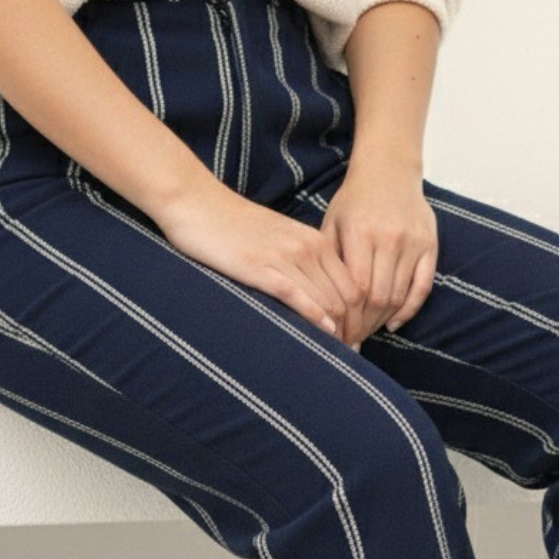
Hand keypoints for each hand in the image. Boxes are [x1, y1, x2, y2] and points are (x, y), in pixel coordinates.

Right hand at [153, 166, 356, 337]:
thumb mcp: (280, 241)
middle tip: (350, 355)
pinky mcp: (260, 267)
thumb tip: (320, 299)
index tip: (356, 341)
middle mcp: (308, 247)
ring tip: (337, 354)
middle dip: (353, 329)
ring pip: (327, 299)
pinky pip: (297, 295)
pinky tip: (322, 333)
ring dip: (337, 331)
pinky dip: (314, 317)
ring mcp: (285, 256)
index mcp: (316, 241)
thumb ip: (303, 264)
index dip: (361, 317)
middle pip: (347, 297)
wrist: (197, 203)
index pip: (355, 285)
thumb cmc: (235, 228)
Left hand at [318, 153, 437, 347]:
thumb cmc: (354, 201)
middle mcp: (389, 238)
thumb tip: (321, 307)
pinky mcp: (430, 245)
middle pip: (378, 297)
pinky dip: (408, 310)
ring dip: (382, 320)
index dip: (347, 317)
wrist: (389, 171)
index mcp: (360, 233)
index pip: (356, 289)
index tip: (338, 333)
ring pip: (399, 296)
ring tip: (368, 331)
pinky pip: (422, 287)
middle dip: (363, 324)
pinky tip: (393, 322)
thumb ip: (329, 262)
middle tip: (352, 339)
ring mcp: (413, 242)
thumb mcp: (331, 224)